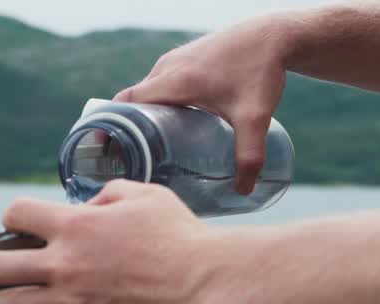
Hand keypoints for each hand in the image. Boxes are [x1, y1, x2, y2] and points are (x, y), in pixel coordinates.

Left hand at [0, 182, 225, 303]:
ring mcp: (72, 302)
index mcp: (76, 225)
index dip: (12, 216)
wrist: (205, 285)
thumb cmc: (182, 239)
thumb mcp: (145, 196)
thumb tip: (90, 204)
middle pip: (0, 264)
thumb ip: (108, 196)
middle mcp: (65, 264)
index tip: (12, 223)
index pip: (20, 214)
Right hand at [115, 18, 289, 194]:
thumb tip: (243, 191)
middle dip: (127, 129)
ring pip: (148, 91)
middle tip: (129, 160)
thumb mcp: (256, 118)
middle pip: (133, 100)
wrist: (275, 36)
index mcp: (175, 81)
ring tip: (146, 147)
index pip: (126, 103)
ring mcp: (176, 60)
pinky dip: (157, 102)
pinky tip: (168, 124)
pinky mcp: (186, 58)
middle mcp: (169, 67)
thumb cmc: (262, 71)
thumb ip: (250, 156)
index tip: (104, 151)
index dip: (111, 126)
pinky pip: (160, 82)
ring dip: (143, 115)